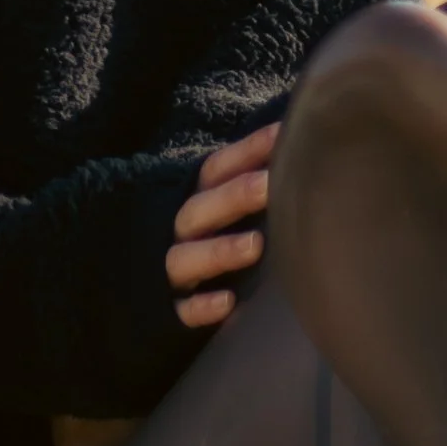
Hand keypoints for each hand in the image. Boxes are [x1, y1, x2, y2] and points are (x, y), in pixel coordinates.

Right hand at [166, 121, 276, 328]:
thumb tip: (295, 142)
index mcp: (196, 199)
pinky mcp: (169, 310)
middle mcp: (181, 231)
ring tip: (256, 245)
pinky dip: (201, 306)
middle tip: (269, 184)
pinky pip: (181, 310)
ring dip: (219, 250)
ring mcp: (174, 270)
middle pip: (199, 209)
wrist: (151, 287)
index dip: (245, 152)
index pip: (215, 170)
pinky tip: (228, 302)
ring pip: (185, 257)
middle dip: (233, 196)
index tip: (280, 135)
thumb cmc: (210, 240)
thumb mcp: (223, 207)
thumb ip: (253, 180)